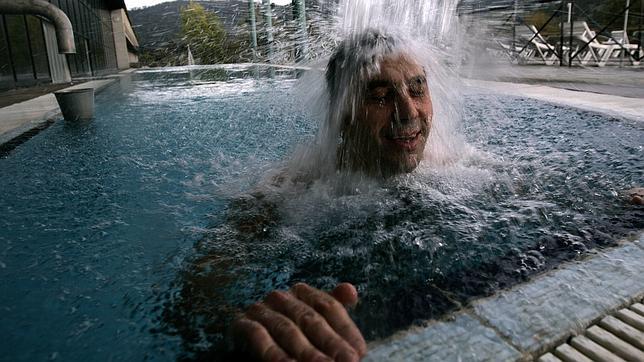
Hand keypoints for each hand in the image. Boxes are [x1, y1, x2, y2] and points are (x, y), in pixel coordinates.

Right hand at [231, 282, 366, 360]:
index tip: (360, 351)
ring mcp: (261, 309)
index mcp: (302, 292)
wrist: (251, 340)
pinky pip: (259, 337)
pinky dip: (273, 352)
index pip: (329, 307)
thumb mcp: (313, 320)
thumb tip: (350, 291)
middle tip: (348, 361)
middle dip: (331, 343)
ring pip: (288, 330)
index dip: (346, 329)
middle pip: (311, 319)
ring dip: (306, 351)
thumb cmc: (290, 331)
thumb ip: (333, 307)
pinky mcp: (242, 324)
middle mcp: (282, 297)